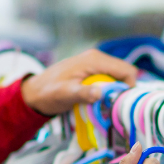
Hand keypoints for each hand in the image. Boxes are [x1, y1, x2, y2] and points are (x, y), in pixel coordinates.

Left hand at [19, 49, 138, 116]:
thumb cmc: (48, 93)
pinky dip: (109, 90)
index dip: (129, 87)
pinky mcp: (92, 70)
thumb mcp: (65, 94)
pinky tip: (100, 100)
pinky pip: (110, 79)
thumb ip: (83, 93)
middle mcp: (98, 58)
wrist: (34, 92)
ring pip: (118, 77)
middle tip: (114, 105)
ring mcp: (95, 63)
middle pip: (125, 73)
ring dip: (116, 91)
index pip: (127, 71)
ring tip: (106, 104)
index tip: (121, 102)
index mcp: (95, 60)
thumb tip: (100, 94)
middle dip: (124, 89)